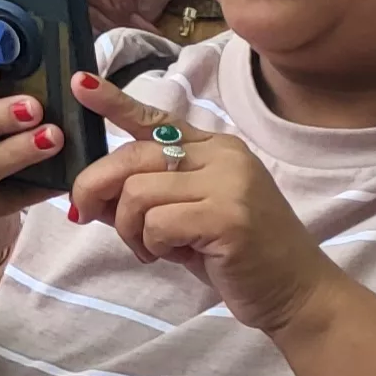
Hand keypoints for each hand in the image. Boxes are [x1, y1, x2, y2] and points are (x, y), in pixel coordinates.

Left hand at [65, 71, 344, 333]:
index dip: (114, 102)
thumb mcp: (186, 214)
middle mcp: (224, 156)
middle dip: (95, 188)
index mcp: (216, 148)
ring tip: (151, 248)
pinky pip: (157, 224)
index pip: (157, 119)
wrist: (295, 292)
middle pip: (131, 157)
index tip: (79, 83)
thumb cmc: (234, 255)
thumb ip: (146, 195)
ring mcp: (230, 184)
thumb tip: (88, 192)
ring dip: (129, 229)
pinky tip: (175, 256)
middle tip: (86, 216)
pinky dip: (152, 245)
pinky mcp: (228, 217)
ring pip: (137, 193)